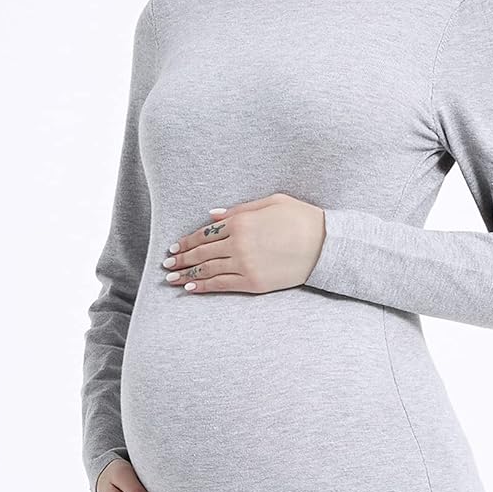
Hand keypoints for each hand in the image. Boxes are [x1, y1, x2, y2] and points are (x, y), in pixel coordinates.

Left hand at [161, 192, 324, 294]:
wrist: (325, 245)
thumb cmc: (301, 218)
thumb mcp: (271, 203)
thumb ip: (239, 209)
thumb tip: (212, 216)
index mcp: (240, 221)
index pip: (204, 233)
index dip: (186, 242)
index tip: (175, 247)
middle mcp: (237, 244)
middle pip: (200, 254)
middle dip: (181, 260)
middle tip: (167, 265)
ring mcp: (244, 265)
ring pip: (207, 271)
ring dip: (186, 275)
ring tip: (172, 279)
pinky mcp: (253, 283)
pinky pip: (222, 286)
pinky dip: (204, 287)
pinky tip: (191, 289)